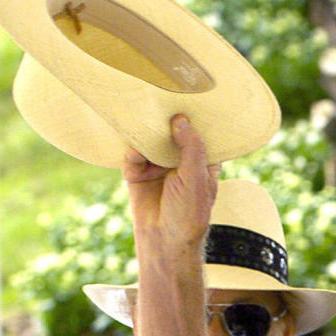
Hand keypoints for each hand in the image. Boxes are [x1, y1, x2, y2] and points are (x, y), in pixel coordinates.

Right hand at [124, 115, 218, 259]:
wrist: (164, 240)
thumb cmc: (189, 213)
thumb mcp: (196, 178)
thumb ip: (191, 147)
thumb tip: (181, 120)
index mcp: (202, 162)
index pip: (200, 134)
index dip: (196, 118)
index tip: (190, 95)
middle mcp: (180, 161)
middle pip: (172, 133)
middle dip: (165, 121)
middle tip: (158, 101)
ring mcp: (158, 166)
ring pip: (149, 141)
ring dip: (145, 136)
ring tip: (143, 126)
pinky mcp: (137, 173)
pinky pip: (132, 156)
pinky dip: (132, 155)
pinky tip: (135, 156)